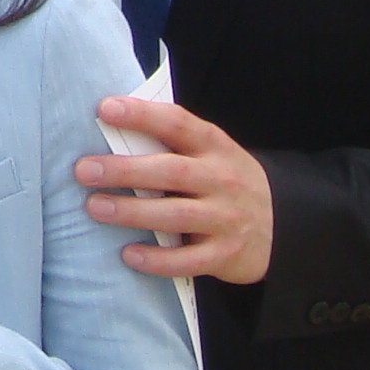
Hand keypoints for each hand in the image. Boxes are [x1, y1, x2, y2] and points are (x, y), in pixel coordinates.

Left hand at [76, 96, 274, 283]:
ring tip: (95, 207)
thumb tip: (112, 126)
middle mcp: (222, 179)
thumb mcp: (212, 154)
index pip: (178, 124)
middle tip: (84, 170)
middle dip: (126, 171)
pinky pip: (189, 260)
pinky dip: (158, 260)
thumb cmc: (226, 181)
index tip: (105, 109)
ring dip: (133, 212)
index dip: (142, 115)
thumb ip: (173, 144)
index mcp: (215, 147)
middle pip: (171, 172)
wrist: (285, 224)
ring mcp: (226, 218)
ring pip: (177, 215)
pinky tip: (129, 255)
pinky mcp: (225, 254)